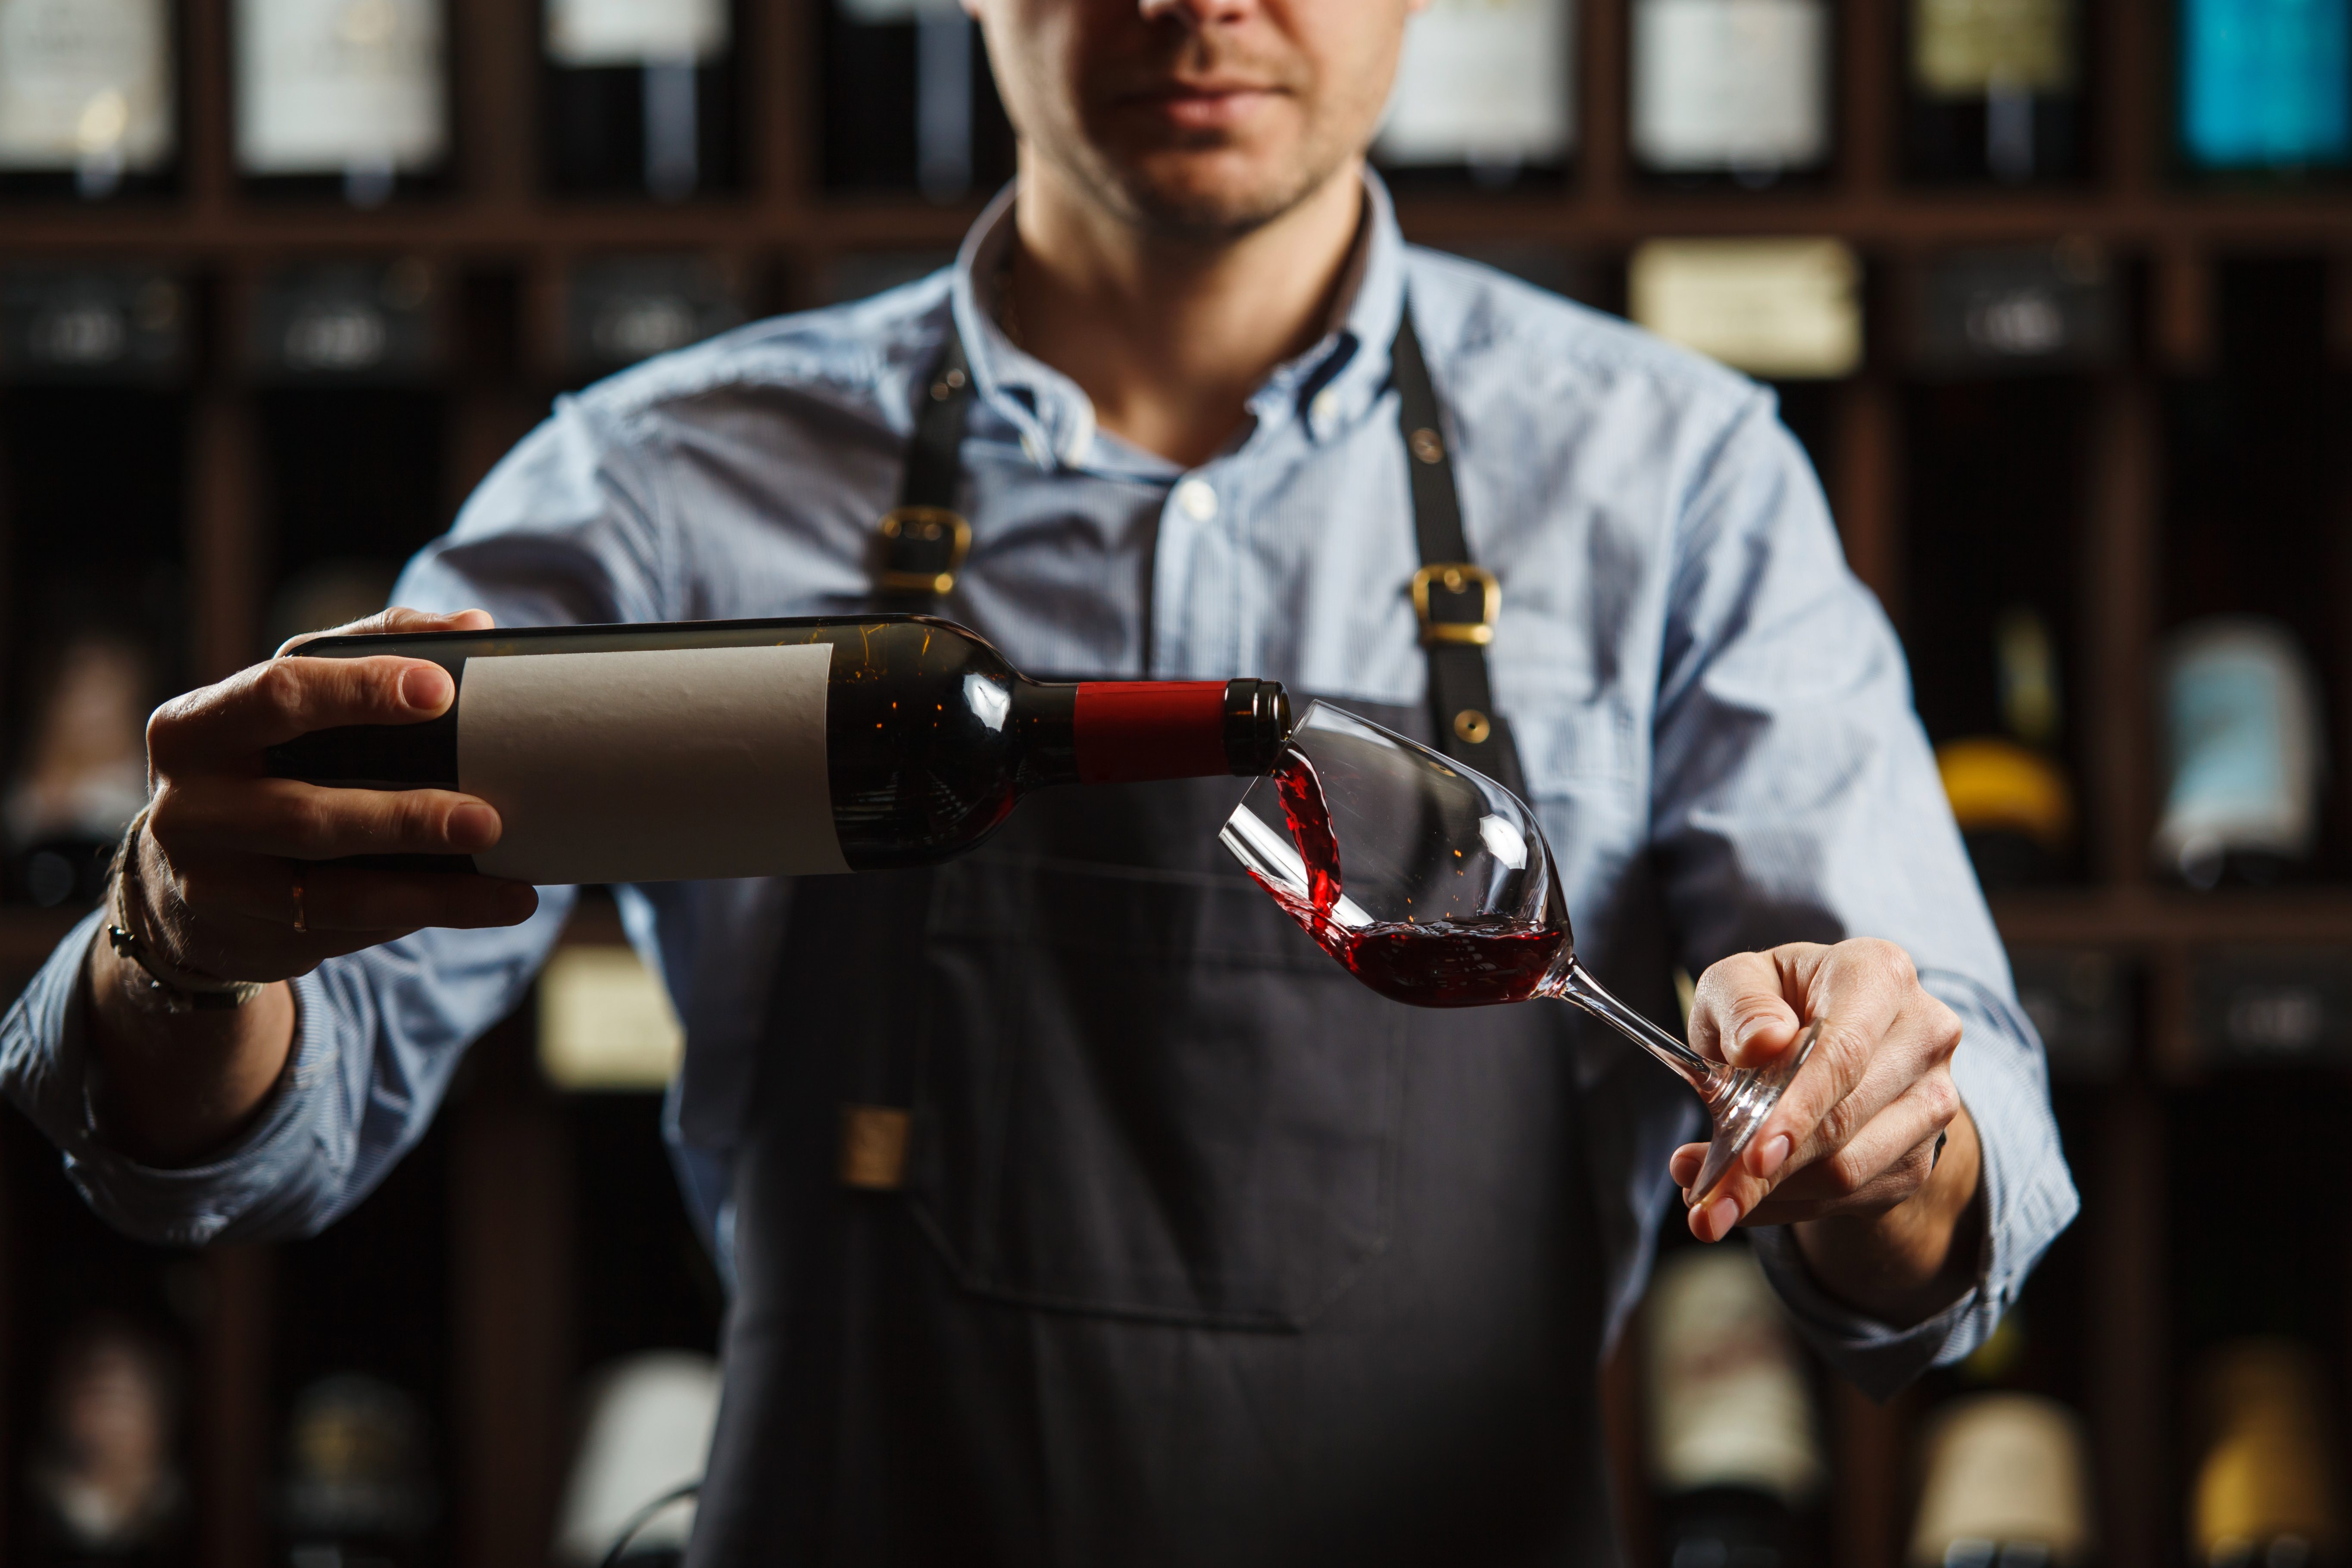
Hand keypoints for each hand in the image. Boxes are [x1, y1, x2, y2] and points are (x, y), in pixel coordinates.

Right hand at [128, 606, 536, 987]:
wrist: (180, 882)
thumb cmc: (262, 761)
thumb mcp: (290, 701)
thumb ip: (371, 650)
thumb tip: (473, 624)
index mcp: (197, 725)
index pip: (279, 695)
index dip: (360, 690)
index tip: (442, 690)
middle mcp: (189, 805)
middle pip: (304, 813)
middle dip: (403, 819)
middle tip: (489, 819)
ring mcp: (212, 880)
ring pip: (336, 893)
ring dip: (434, 892)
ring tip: (514, 890)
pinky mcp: (248, 932)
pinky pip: (347, 929)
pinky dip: (421, 917)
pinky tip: (483, 907)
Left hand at [1669, 939, 1982, 1319]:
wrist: (1826, 1040)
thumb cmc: (1774, 1004)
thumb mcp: (1738, 982)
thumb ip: (1740, 1004)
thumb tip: (1761, 1043)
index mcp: (1879, 975)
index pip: (1842, 1054)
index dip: (1798, 1109)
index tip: (1753, 1155)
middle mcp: (1923, 1035)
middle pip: (1843, 1121)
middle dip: (1765, 1170)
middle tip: (1702, 1205)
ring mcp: (1934, 1100)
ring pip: (1849, 1170)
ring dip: (1771, 1195)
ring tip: (1709, 1203)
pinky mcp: (1922, 1153)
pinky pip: (1852, 1197)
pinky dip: (1790, 1205)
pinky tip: (1751, 1199)